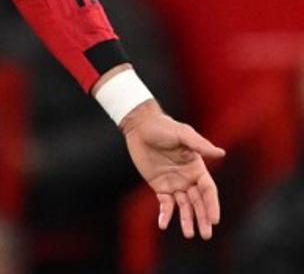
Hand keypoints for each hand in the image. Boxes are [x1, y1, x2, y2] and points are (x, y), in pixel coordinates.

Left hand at [121, 100, 225, 238]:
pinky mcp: (159, 186)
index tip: (215, 219)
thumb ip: (200, 145)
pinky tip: (163, 225)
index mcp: (198, 168)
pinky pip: (165, 203)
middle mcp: (188, 179)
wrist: (140, 126)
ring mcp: (174, 183)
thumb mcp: (182, 134)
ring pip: (184, 206)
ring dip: (186, 220)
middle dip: (202, 218)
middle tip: (206, 234)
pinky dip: (165, 214)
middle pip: (198, 202)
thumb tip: (221, 153)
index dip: (212, 205)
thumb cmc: (164, 127)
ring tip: (188, 234)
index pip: (208, 190)